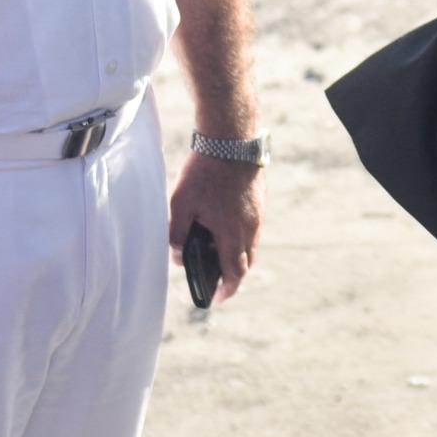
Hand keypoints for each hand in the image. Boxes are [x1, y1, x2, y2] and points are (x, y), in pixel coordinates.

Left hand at [169, 150, 262, 302]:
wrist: (231, 138)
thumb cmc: (204, 171)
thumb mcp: (181, 204)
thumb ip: (177, 234)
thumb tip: (179, 256)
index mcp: (232, 233)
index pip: (234, 273)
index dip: (226, 289)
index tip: (217, 298)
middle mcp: (250, 227)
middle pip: (246, 261)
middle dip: (232, 274)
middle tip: (216, 277)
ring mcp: (258, 213)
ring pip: (250, 244)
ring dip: (236, 253)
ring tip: (216, 250)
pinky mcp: (259, 200)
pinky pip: (252, 227)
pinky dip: (240, 235)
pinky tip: (223, 224)